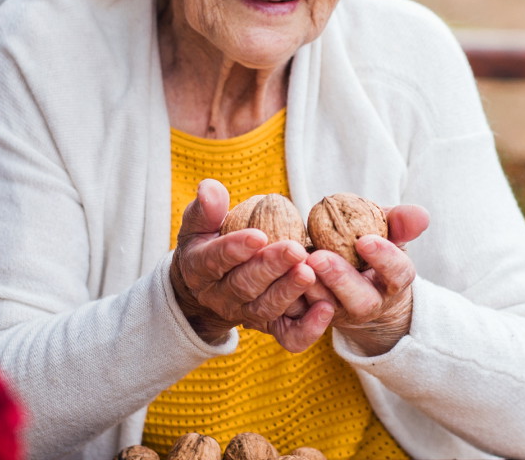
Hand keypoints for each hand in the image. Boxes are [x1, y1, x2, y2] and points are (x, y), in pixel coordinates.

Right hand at [169, 179, 334, 351]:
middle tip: (295, 250)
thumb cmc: (207, 243)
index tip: (258, 235)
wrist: (209, 286)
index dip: (235, 249)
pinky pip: (288, 335)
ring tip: (310, 272)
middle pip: (244, 286)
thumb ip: (206, 209)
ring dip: (289, 291)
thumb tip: (210, 188)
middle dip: (271, 268)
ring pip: (266, 309)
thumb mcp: (198, 225)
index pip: (214, 260)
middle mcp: (220, 297)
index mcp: (200, 269)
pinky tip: (326, 309)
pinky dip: (308, 329)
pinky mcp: (269, 327)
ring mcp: (245, 314)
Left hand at [303, 203, 429, 355]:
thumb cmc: (370, 248)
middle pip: (360, 301)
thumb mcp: (388, 232)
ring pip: (326, 308)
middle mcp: (368, 304)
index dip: (384, 259)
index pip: (397, 274)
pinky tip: (279, 277)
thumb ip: (400, 222)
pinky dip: (289, 299)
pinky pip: (299, 319)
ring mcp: (339, 315)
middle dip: (340, 280)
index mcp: (392, 282)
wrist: (349, 278)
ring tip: (295, 263)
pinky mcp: (311, 321)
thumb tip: (420, 215)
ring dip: (310, 287)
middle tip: (318, 257)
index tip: (365, 240)